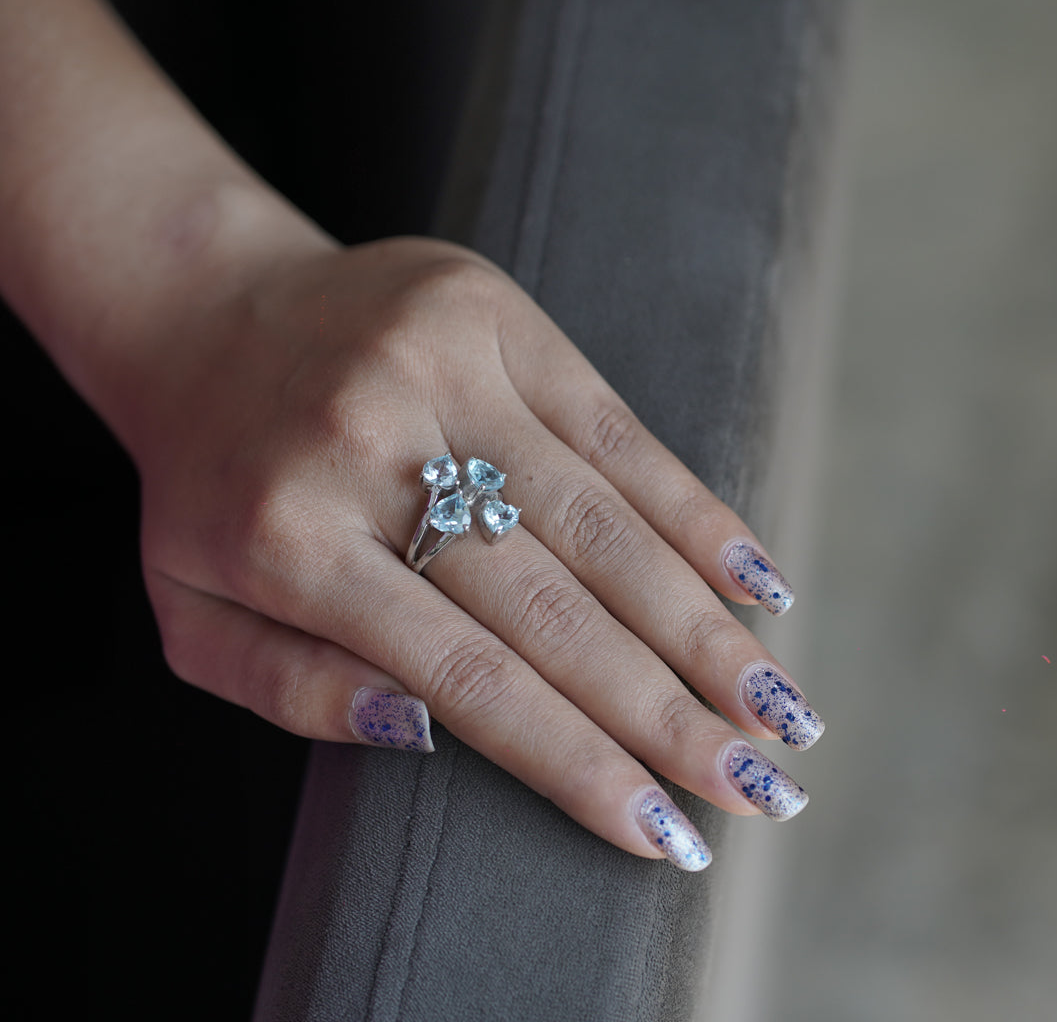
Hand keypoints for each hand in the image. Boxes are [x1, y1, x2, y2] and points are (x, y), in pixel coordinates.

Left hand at [131, 235, 820, 870]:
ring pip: (602, 522)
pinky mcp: (493, 315)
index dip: (575, 762)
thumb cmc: (209, 482)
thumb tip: (426, 731)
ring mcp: (442, 369)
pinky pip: (615, 427)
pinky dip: (693, 512)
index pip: (468, 677)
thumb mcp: (192, 611)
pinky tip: (757, 580)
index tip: (663, 834)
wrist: (202, 309)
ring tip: (778, 709)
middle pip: (552, 609)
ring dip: (702, 627)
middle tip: (758, 790)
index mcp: (290, 542)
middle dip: (666, 713)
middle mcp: (374, 451)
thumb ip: (290, 689)